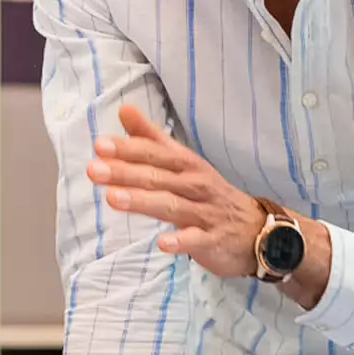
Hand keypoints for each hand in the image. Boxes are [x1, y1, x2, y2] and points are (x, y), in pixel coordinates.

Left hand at [90, 107, 331, 308]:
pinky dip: (181, 241)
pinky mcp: (214, 239)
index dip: (128, 149)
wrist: (259, 230)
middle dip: (126, 172)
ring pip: (171, 205)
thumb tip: (124, 111)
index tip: (99, 145)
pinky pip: (197, 240)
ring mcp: (206, 213)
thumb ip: (152, 139)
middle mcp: (196, 185)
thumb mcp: (184, 162)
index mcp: (186, 165)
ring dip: (142, 201)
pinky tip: (163, 244)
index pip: (155, 153)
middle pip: (157, 177)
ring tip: (113, 199)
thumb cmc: (210, 194)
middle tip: (94, 169)